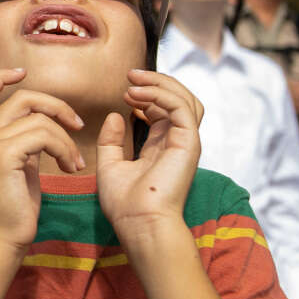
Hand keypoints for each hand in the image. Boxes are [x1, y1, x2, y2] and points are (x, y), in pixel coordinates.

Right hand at [0, 68, 84, 252]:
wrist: (3, 238)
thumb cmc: (15, 208)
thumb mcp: (21, 166)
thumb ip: (25, 142)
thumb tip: (44, 125)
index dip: (0, 77)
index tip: (21, 73)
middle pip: (22, 98)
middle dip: (56, 106)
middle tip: (78, 125)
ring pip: (40, 119)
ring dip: (67, 139)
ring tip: (75, 163)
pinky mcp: (3, 154)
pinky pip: (44, 134)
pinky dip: (65, 148)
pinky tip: (71, 168)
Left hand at [97, 71, 203, 241]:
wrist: (138, 223)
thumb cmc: (125, 203)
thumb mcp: (110, 165)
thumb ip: (112, 140)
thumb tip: (115, 115)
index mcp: (161, 146)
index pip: (164, 109)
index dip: (147, 95)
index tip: (125, 93)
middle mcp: (176, 141)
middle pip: (179, 99)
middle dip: (156, 82)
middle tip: (130, 75)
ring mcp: (185, 142)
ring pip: (185, 99)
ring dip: (160, 84)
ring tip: (134, 81)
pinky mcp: (188, 143)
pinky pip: (181, 108)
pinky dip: (162, 95)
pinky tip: (138, 96)